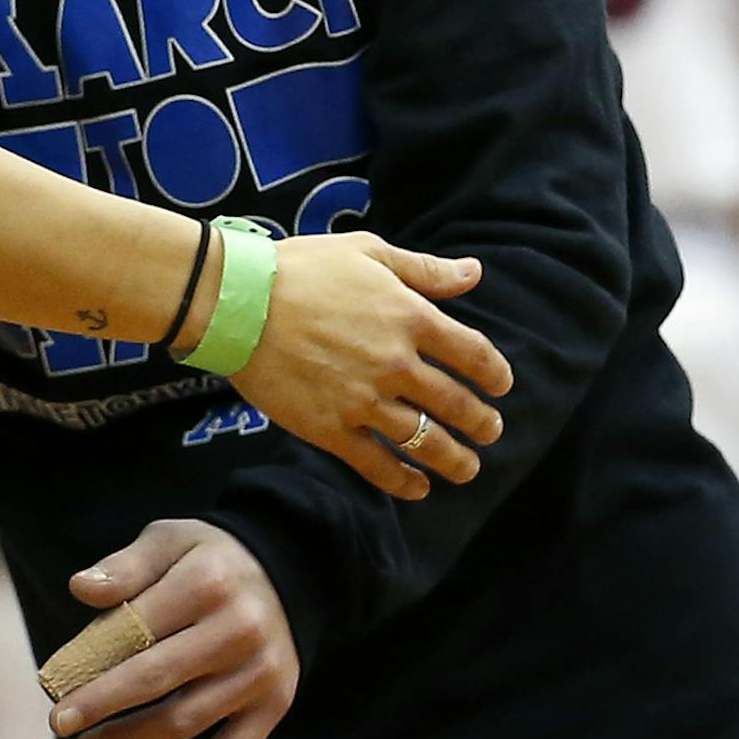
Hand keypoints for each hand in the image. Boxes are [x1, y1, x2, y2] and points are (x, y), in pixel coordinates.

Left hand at [51, 520, 297, 738]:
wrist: (286, 572)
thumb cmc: (209, 558)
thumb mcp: (169, 540)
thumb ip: (126, 566)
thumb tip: (81, 589)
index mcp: (207, 582)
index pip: (137, 629)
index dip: (91, 662)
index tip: (52, 688)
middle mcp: (239, 629)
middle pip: (158, 679)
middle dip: (102, 706)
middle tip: (60, 724)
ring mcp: (260, 672)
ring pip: (187, 720)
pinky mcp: (275, 704)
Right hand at [227, 230, 512, 498]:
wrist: (238, 301)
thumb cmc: (301, 268)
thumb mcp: (367, 251)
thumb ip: (424, 269)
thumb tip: (474, 273)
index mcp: (410, 316)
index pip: (474, 354)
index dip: (495, 374)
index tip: (501, 385)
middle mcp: (396, 363)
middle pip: (457, 404)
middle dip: (482, 423)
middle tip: (489, 432)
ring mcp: (364, 400)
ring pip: (426, 441)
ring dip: (455, 460)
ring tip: (467, 468)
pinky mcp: (331, 428)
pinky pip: (378, 466)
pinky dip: (404, 482)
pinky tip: (417, 487)